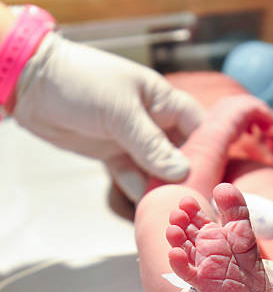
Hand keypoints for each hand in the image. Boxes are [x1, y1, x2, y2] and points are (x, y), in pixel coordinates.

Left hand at [13, 32, 203, 201]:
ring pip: (156, 169)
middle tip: (195, 200)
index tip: (221, 174)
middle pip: (180, 153)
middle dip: (187, 174)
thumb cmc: (82, 83)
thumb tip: (182, 172)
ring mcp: (131, 140)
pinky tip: (146, 205)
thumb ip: (151, 144)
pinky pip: (132, 176)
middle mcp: (152, 122)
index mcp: (161, 100)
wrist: (32, 85)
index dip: (211, 147)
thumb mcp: (120, 111)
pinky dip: (138, 190)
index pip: (197, 125)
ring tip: (172, 208)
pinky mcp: (112, 155)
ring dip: (162, 187)